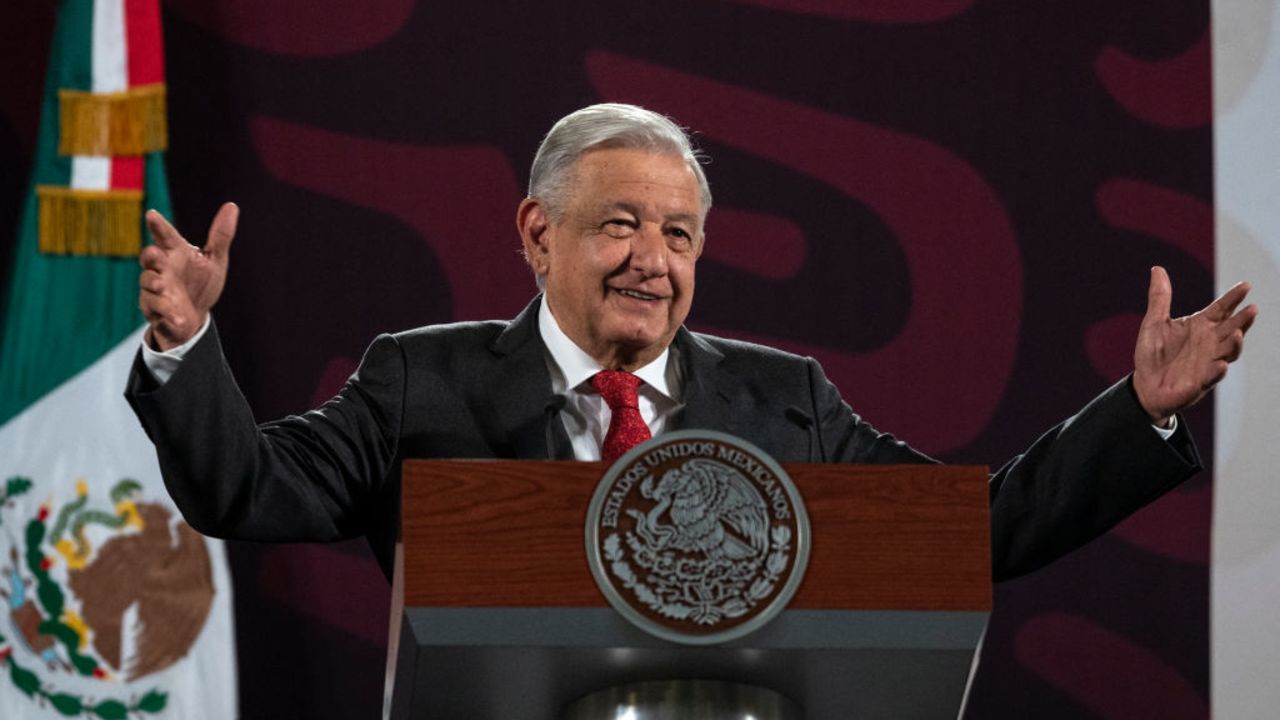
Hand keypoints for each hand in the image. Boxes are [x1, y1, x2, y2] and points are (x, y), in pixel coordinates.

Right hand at [138, 203, 238, 350]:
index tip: (152, 214)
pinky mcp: (154, 309)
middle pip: (150, 257)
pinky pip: (158, 309)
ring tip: (164, 287)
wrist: (194, 318)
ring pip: (149, 282)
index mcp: (176, 253)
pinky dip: (168, 314)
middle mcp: (162, 268)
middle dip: (150, 255)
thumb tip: (232, 205)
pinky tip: (179, 319)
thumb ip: (221, 236)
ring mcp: (155, 289)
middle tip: (155, 255)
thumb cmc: (201, 285)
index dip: (158, 225)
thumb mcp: (215, 261)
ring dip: (155, 284)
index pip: (166, 236)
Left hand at [1133, 266, 1257, 425]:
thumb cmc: (1153, 353)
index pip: (1221, 309)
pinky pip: (1213, 376)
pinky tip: (1220, 365)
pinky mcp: (1201, 381)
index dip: (1233, 298)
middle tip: (1252, 309)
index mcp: (1200, 326)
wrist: (1144, 384)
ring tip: (1237, 333)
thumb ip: (1160, 297)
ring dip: (1234, 343)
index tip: (1246, 285)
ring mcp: (1208, 361)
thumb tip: (1157, 268)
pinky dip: (1217, 370)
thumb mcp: (1154, 322)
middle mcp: (1209, 342)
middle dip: (1243, 320)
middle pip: (1232, 328)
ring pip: (1229, 351)